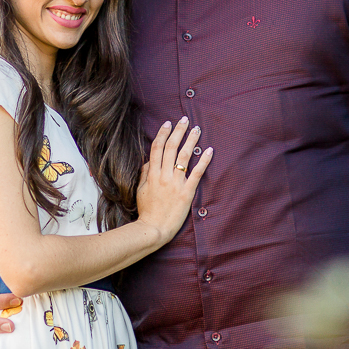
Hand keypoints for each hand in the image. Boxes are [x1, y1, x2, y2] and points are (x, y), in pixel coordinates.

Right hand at [136, 116, 212, 243]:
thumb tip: (149, 160)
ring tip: (196, 129)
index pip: (157, 148)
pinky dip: (203, 160)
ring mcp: (176, 183)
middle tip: (184, 120)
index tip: (168, 123)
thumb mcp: (139, 190)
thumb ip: (144, 174)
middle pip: (171, 148)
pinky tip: (209, 150)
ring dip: (191, 140)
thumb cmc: (147, 211)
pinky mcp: (187, 192)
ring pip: (184, 156)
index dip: (163, 134)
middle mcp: (163, 176)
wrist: (154, 229)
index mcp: (151, 174)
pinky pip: (197, 173)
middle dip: (178, 131)